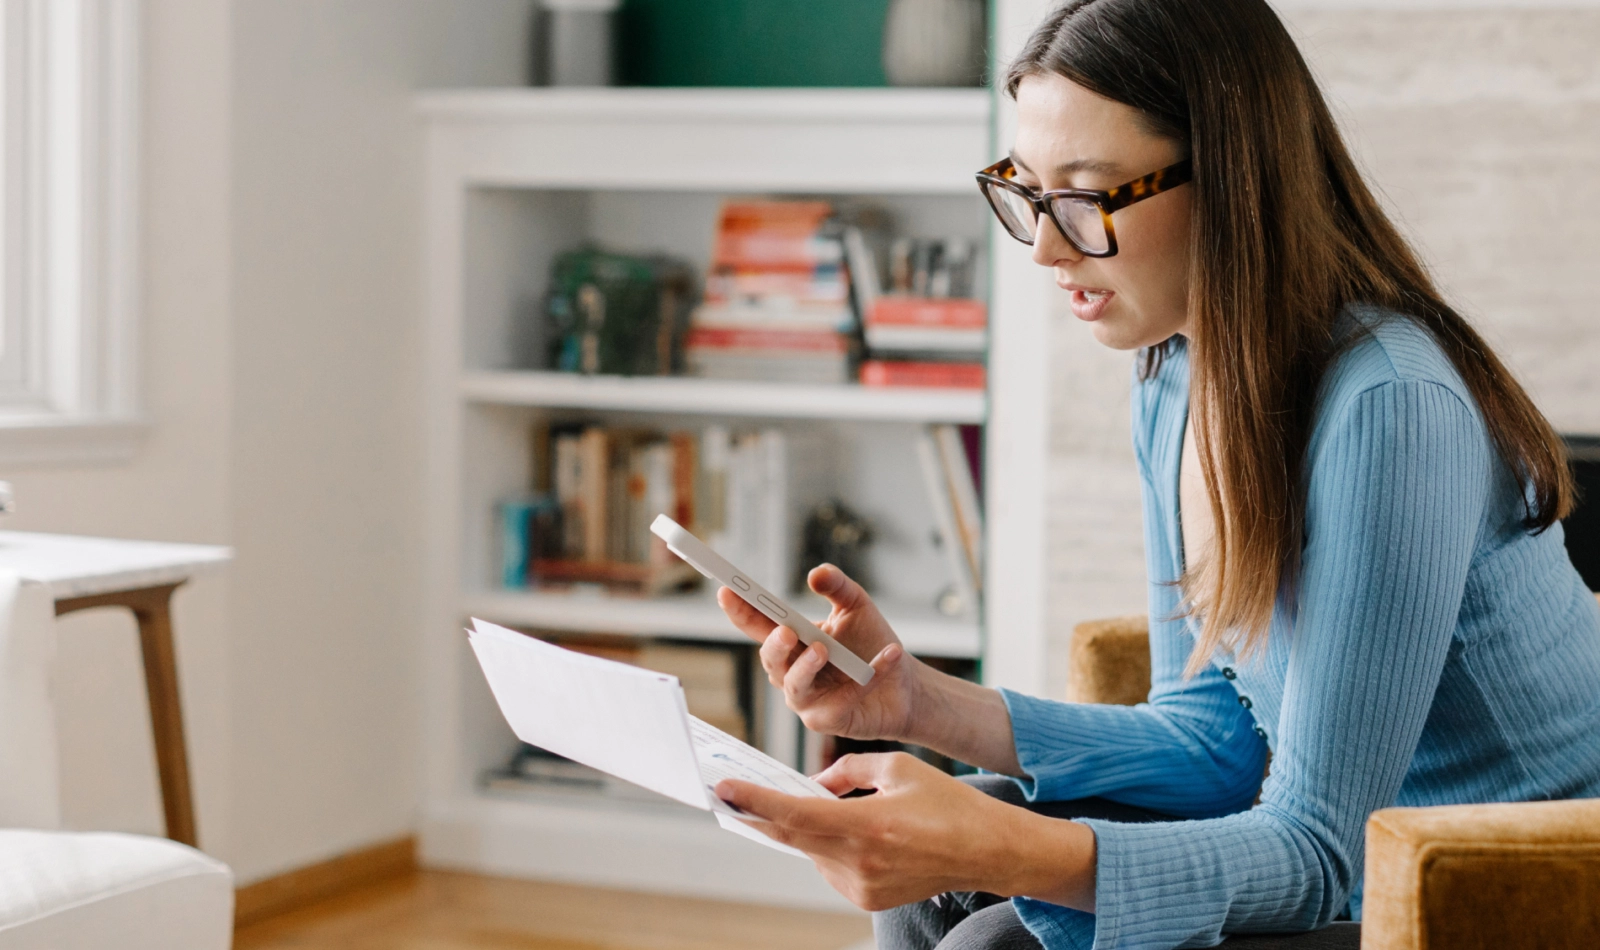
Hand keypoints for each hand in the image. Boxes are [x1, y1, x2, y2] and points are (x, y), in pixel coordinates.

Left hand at [714, 753, 1096, 911]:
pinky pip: (831, 867)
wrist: (986, 851)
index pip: (795, 815)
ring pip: (812, 851)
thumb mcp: (898, 767)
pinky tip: (859, 833)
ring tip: (830, 808)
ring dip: (808, 830)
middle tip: (733, 795)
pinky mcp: (867, 900)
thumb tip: (814, 782)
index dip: (755, 801)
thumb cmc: (947, 803)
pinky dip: (831, 847)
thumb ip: (848, 770)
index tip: (725, 788)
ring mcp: (862, 886)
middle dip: (762, 815)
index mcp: (867, 824)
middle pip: (792, 837)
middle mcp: (859, 862)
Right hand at [716, 564, 920, 741]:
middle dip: (774, 645)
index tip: (726, 591)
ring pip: (793, 686)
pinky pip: (840, 701)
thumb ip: (837, 586)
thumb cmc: (872, 644)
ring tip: (823, 650)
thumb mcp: (856, 606)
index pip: (757, 625)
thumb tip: (816, 574)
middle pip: (771, 660)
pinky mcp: (829, 720)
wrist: (904, 684)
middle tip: (786, 631)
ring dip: (806, 667)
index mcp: (792, 641)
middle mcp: (791, 672)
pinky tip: (891, 655)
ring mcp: (806, 699)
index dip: (739, 610)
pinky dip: (867, 678)